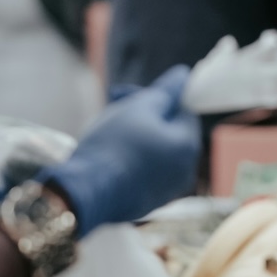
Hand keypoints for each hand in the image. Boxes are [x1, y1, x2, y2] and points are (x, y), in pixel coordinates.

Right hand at [36, 65, 200, 235]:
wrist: (87, 192)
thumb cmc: (113, 145)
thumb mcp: (137, 108)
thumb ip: (164, 92)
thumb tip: (184, 75)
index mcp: (188, 146)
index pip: (184, 110)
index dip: (157, 97)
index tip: (127, 94)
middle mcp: (186, 170)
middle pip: (170, 131)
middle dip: (144, 114)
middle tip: (113, 106)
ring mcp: (170, 189)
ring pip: (158, 150)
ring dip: (138, 134)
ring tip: (108, 129)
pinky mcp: (152, 201)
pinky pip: (148, 171)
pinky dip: (134, 158)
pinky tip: (110, 154)